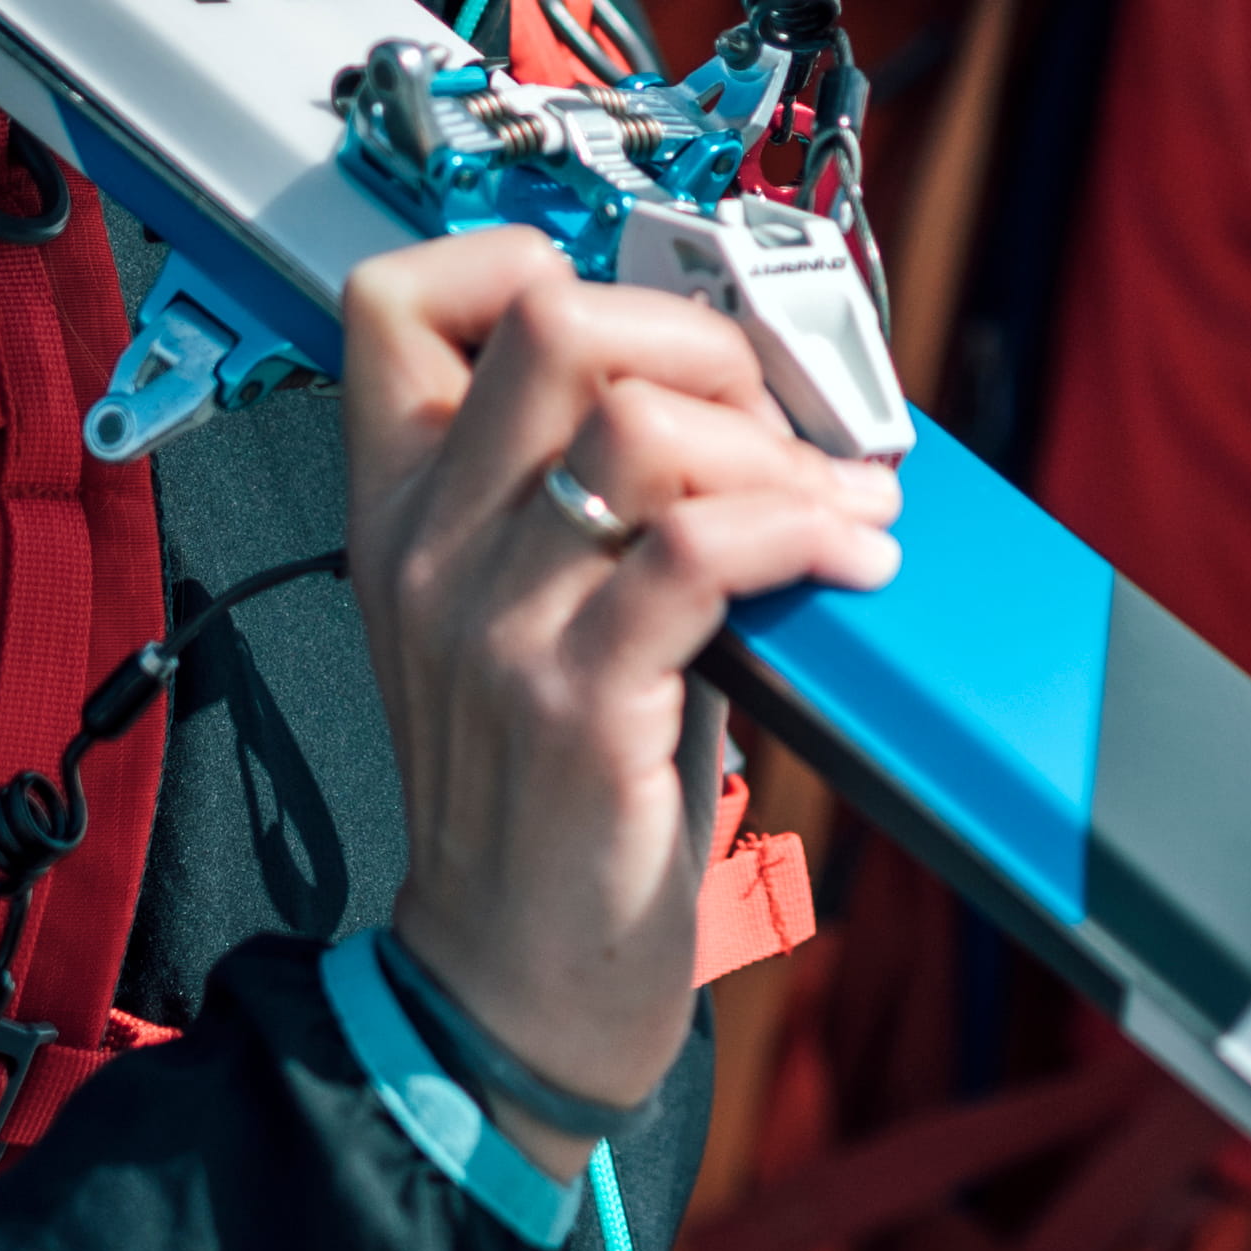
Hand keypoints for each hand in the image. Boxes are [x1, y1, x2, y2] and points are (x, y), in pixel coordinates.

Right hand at [334, 232, 900, 1113]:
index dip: (532, 262)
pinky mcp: (574, 702)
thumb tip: (745, 387)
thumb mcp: (537, 618)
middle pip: (550, 321)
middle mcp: (427, 550)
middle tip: (785, 420)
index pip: (399, 298)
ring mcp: (492, 624)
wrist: (506, 988)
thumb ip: (598, 498)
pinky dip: (804, 534)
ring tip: (843, 510)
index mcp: (400, 512)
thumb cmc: (547, 802)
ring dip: (781, 450)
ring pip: (642, 426)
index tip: (657, 327)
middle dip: (706, 340)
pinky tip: (851, 567)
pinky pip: (700, 549)